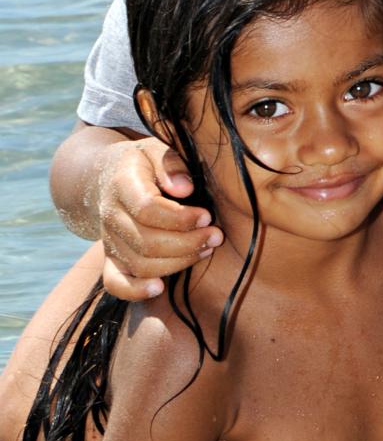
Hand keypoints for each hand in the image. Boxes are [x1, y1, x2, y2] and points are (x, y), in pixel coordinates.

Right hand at [97, 136, 220, 300]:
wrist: (110, 176)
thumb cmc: (145, 162)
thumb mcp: (157, 149)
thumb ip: (172, 163)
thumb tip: (185, 188)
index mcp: (122, 184)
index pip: (147, 208)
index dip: (180, 218)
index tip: (207, 215)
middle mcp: (111, 215)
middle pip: (146, 242)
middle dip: (187, 243)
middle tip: (216, 235)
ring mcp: (109, 240)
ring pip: (141, 264)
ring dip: (178, 263)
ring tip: (205, 249)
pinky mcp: (111, 259)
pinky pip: (115, 283)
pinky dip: (135, 290)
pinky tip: (159, 288)